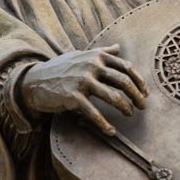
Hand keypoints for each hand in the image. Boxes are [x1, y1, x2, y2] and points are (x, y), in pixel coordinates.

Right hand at [20, 44, 147, 135]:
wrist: (34, 80)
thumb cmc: (61, 68)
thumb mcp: (82, 55)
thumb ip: (102, 51)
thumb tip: (118, 47)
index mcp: (97, 55)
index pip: (126, 67)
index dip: (139, 81)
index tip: (145, 92)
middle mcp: (92, 66)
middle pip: (124, 82)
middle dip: (137, 96)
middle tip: (142, 106)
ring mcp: (82, 81)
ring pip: (113, 97)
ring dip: (126, 108)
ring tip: (130, 114)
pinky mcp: (73, 97)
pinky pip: (95, 113)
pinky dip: (105, 124)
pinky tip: (111, 131)